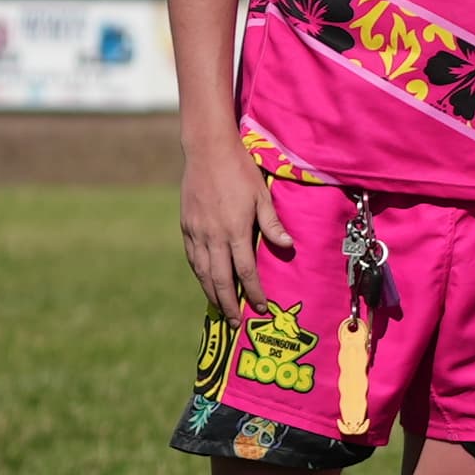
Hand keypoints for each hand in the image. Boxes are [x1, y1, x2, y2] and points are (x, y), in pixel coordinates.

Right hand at [180, 132, 290, 320]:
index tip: (260, 308)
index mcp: (234, 230)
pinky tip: (206, 282)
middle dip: (228, 303)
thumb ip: (273, 225)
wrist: (207, 151)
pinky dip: (200, 274)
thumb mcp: (263, 196)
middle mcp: (212, 235)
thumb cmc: (241, 171)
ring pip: (201, 272)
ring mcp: (195, 232)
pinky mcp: (186, 226)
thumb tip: (288, 248)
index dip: (253, 293)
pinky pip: (192, 258)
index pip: (245, 272)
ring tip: (220, 308)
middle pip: (219, 279)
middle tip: (235, 323)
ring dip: (211, 293)